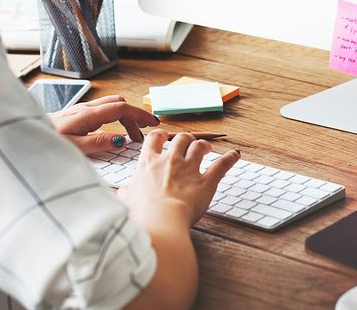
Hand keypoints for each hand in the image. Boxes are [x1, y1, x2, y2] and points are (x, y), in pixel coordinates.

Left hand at [48, 94, 158, 153]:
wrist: (27, 135)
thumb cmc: (48, 142)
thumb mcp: (74, 147)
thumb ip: (98, 143)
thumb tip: (121, 140)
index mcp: (88, 115)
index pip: (121, 108)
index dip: (139, 114)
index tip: (152, 124)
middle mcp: (86, 108)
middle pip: (119, 104)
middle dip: (135, 116)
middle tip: (143, 134)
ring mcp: (81, 109)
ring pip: (111, 105)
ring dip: (125, 116)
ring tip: (131, 135)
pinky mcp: (77, 114)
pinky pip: (103, 110)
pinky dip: (115, 118)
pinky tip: (113, 131)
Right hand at [118, 130, 240, 227]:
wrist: (159, 220)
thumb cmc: (141, 213)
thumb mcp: (126, 201)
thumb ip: (125, 194)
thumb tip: (121, 194)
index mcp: (149, 163)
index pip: (154, 139)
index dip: (161, 135)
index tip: (164, 137)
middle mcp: (170, 161)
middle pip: (181, 138)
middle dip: (186, 139)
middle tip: (188, 144)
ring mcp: (189, 169)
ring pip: (200, 146)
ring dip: (204, 145)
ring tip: (207, 148)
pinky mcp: (206, 182)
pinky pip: (221, 165)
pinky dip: (230, 159)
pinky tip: (235, 155)